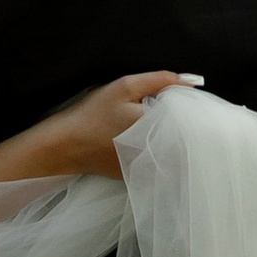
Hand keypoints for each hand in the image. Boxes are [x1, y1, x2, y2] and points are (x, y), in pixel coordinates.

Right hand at [0, 71, 187, 187]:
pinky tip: (139, 140)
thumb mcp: (124, 87)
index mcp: (159, 127)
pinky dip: (156, 151)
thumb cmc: (93, 114)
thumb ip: (160, 80)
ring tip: (151, 125)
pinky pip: (157, 162)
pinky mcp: (137, 175)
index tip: (183, 100)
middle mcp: (158, 152)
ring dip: (171, 139)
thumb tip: (191, 81)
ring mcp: (148, 167)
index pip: (191, 120)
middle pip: (184, 137)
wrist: (65, 146)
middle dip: (182, 124)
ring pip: (172, 151)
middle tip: (164, 111)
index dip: (190, 108)